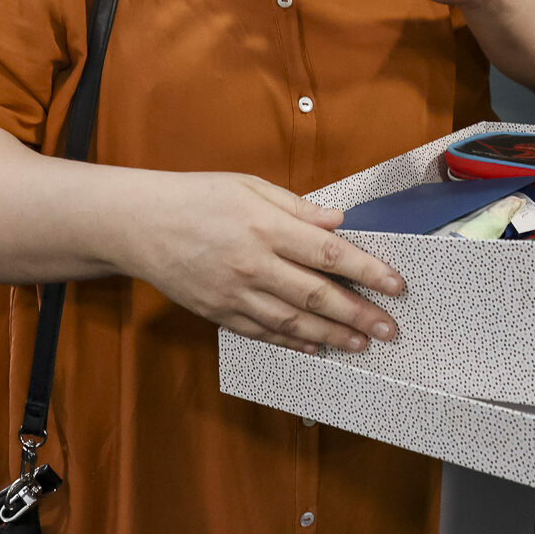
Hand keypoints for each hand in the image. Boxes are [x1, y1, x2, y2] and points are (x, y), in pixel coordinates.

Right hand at [130, 171, 405, 355]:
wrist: (138, 224)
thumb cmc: (197, 197)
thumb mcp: (250, 186)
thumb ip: (298, 208)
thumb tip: (339, 222)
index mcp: (266, 227)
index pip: (330, 254)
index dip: (368, 271)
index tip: (396, 285)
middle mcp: (254, 264)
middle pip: (317, 296)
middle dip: (359, 315)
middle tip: (390, 330)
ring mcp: (234, 293)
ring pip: (293, 323)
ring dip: (331, 336)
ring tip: (361, 344)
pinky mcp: (217, 312)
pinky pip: (262, 332)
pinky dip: (292, 343)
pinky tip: (315, 347)